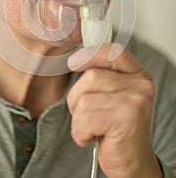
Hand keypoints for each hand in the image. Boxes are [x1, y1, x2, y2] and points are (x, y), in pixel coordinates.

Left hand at [67, 44, 162, 177]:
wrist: (132, 163)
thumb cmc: (118, 129)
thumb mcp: (113, 96)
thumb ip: (103, 77)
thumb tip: (76, 60)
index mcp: (138, 75)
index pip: (113, 52)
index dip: (90, 55)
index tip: (74, 63)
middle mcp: (141, 85)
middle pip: (91, 77)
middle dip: (77, 98)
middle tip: (88, 116)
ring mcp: (135, 102)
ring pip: (84, 99)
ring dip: (78, 119)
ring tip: (93, 128)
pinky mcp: (126, 120)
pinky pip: (85, 118)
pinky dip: (80, 132)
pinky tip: (93, 138)